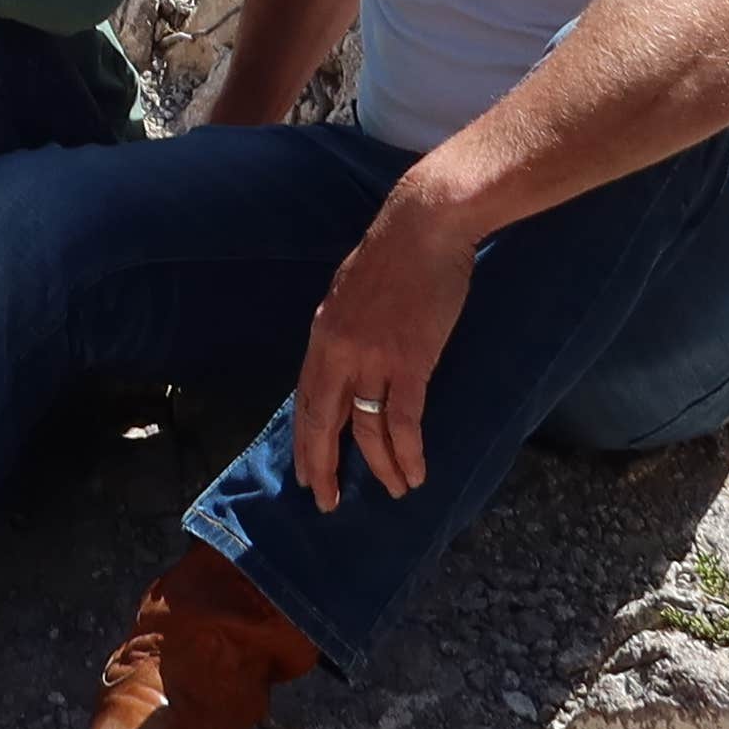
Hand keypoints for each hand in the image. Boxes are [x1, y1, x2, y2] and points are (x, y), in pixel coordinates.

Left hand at [292, 181, 479, 514]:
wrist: (424, 226)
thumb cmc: (394, 254)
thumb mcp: (349, 293)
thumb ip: (343, 330)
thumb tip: (344, 361)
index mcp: (322, 335)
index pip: (305, 401)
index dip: (305, 441)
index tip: (306, 473)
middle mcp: (339, 352)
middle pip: (323, 423)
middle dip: (324, 468)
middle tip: (327, 502)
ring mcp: (373, 358)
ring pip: (368, 429)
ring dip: (381, 467)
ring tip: (395, 491)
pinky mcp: (410, 361)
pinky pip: (405, 421)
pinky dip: (408, 452)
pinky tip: (415, 472)